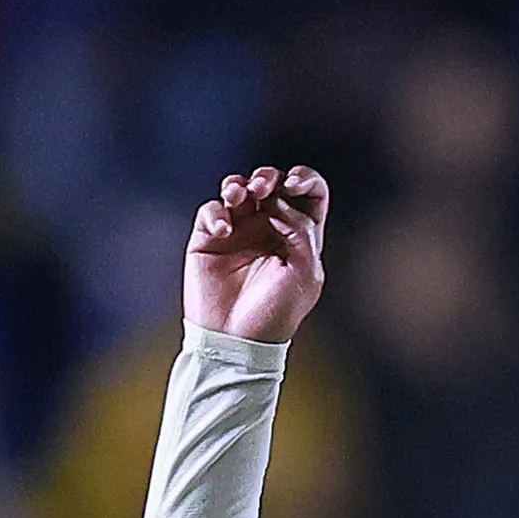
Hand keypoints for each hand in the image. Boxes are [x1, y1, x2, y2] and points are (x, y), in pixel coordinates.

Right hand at [185, 164, 327, 342]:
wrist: (236, 340)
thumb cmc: (275, 314)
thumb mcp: (305, 276)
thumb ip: (303, 234)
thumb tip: (280, 202)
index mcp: (300, 234)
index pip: (309, 192)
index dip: (305, 178)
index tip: (295, 186)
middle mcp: (270, 227)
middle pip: (272, 182)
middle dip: (268, 177)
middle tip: (264, 189)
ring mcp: (239, 230)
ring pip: (238, 188)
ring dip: (239, 185)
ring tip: (238, 197)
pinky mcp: (209, 238)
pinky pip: (211, 210)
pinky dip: (216, 213)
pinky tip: (222, 230)